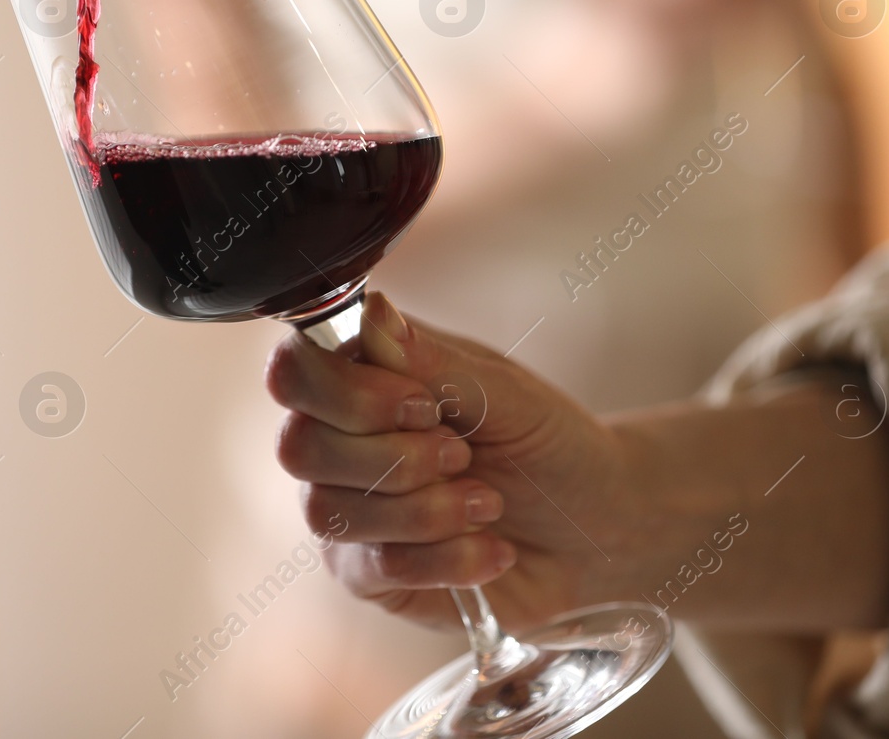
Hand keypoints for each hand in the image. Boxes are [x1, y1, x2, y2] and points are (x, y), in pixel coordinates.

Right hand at [266, 292, 633, 631]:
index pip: (293, 371)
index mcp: (360, 377)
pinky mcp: (368, 574)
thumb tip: (371, 313)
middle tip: (462, 454)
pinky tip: (492, 549)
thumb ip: (433, 361)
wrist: (595, 528)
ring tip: (488, 502)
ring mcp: (345, 511)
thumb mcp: (506, 393)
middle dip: (394, 456)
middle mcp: (337, 441)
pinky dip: (448, 557)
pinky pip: (378, 566)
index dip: (347, 392)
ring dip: (427, 510)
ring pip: (332, 512)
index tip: (425, 404)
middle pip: (298, 447)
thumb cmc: (546, 445)